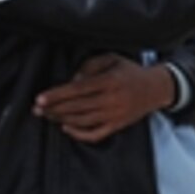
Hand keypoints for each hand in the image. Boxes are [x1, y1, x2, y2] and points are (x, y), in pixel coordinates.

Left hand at [33, 53, 173, 142]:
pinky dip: (79, 134)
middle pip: (77, 107)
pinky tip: (67, 128)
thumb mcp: (113, 59)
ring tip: (48, 116)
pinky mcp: (118, 125)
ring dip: (62, 119)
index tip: (40, 99)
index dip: (57, 95)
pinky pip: (95, 134)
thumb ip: (91, 65)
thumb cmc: (131, 72)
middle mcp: (113, 99)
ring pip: (83, 121)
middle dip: (54, 109)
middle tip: (37, 110)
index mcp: (111, 81)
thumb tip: (73, 79)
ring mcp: (116, 114)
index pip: (78, 89)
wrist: (157, 88)